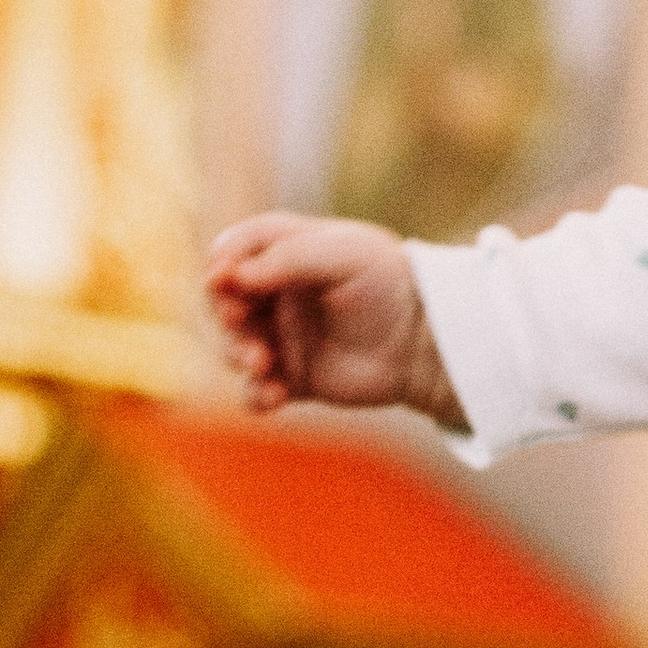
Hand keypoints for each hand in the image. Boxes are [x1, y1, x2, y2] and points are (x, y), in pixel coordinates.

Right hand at [205, 214, 462, 423]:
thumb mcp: (345, 254)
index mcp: (287, 252)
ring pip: (233, 347)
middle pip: (223, 301)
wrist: (426, 341)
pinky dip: (256, 394)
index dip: (221, 264)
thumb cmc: (390, 284)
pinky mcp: (292, 377)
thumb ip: (288, 257)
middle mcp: (277, 293)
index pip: (232, 251)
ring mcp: (282, 336)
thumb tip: (228, 275)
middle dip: (225, 313)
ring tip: (261, 364)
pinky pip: (255, 390)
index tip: (224, 279)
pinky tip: (273, 396)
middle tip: (241, 323)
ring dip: (236, 354)